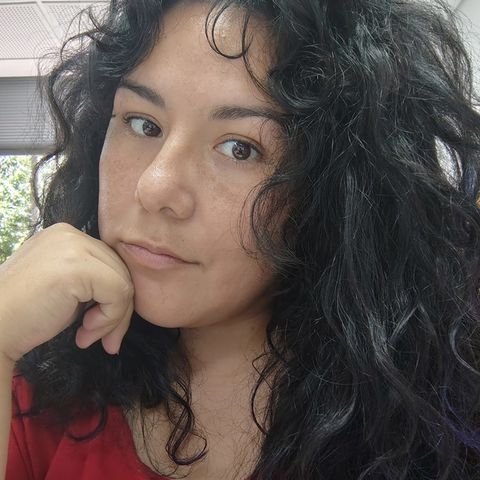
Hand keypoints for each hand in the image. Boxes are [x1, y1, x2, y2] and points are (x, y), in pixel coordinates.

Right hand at [0, 223, 133, 361]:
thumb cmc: (26, 316)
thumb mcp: (67, 289)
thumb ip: (95, 281)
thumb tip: (131, 297)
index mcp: (66, 236)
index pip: (111, 263)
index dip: (113, 298)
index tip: (98, 328)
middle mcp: (70, 234)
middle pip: (121, 271)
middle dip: (119, 311)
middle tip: (103, 340)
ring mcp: (73, 247)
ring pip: (124, 283)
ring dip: (113, 319)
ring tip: (88, 337)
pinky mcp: (78, 267)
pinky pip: (119, 293)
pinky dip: (109, 320)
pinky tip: (83, 333)